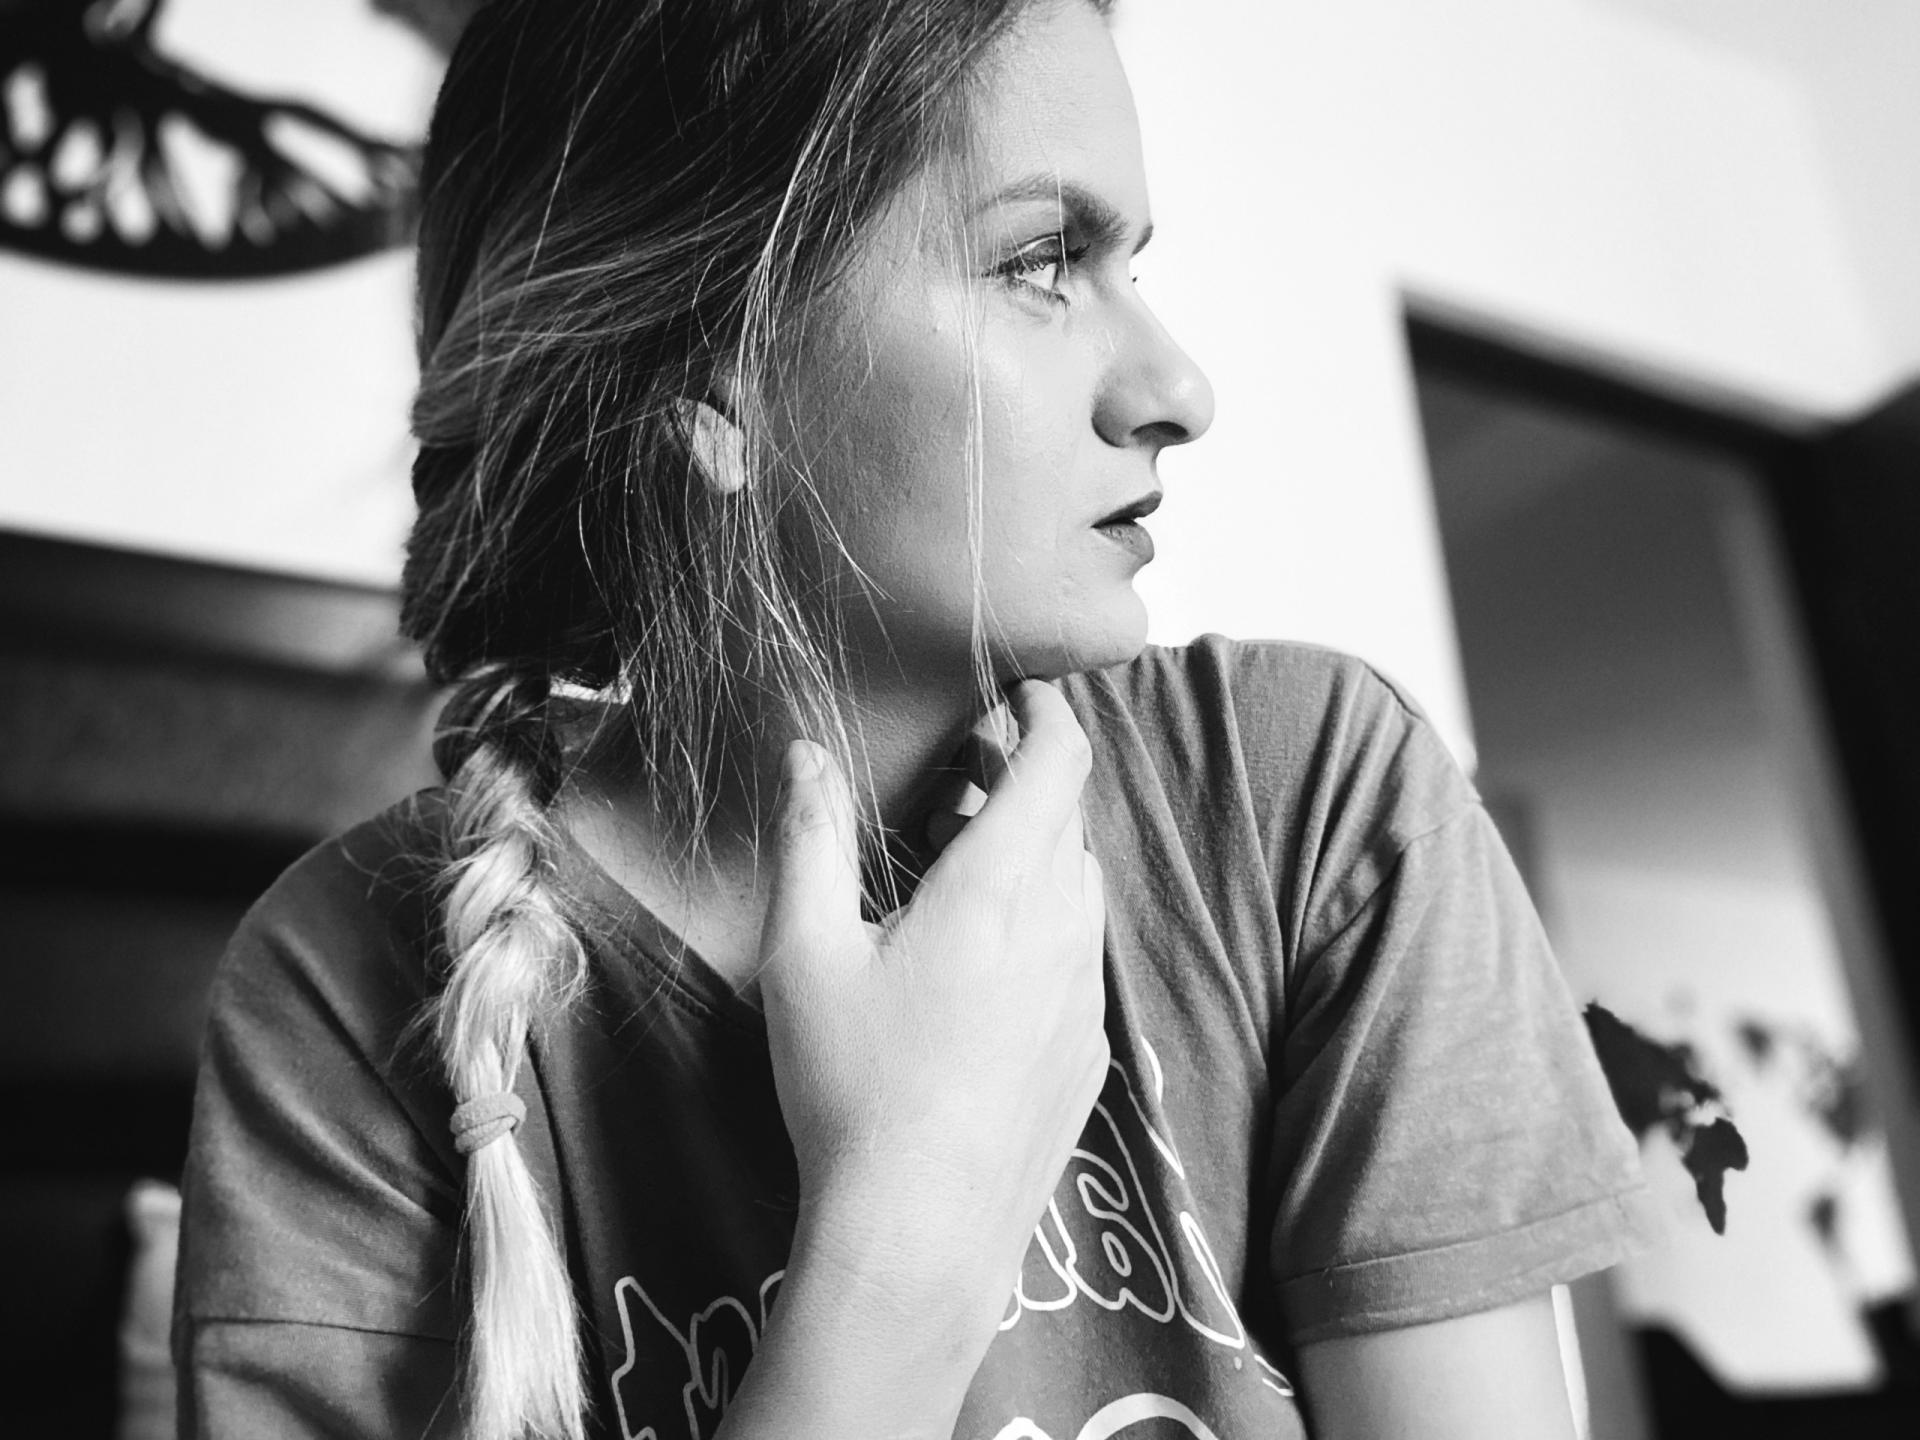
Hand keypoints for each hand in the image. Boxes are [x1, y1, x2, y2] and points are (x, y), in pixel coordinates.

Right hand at [756, 680, 1107, 1321]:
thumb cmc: (854, 1087)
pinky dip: (1045, 921)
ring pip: (1079, 885)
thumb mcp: (806, 951)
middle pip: (1069, 817)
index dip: (1047, 711)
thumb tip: (807, 753)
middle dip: (1023, 778)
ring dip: (1034, 851)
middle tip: (957, 780)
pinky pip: (1080, 954)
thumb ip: (808, 837)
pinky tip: (984, 961)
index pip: (1061, 761)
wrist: (921, 1231)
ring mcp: (1085, 995)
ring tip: (960, 866)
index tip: (1017, 690)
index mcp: (1001, 886)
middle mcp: (1063, 929)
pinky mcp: (1088, 1052)